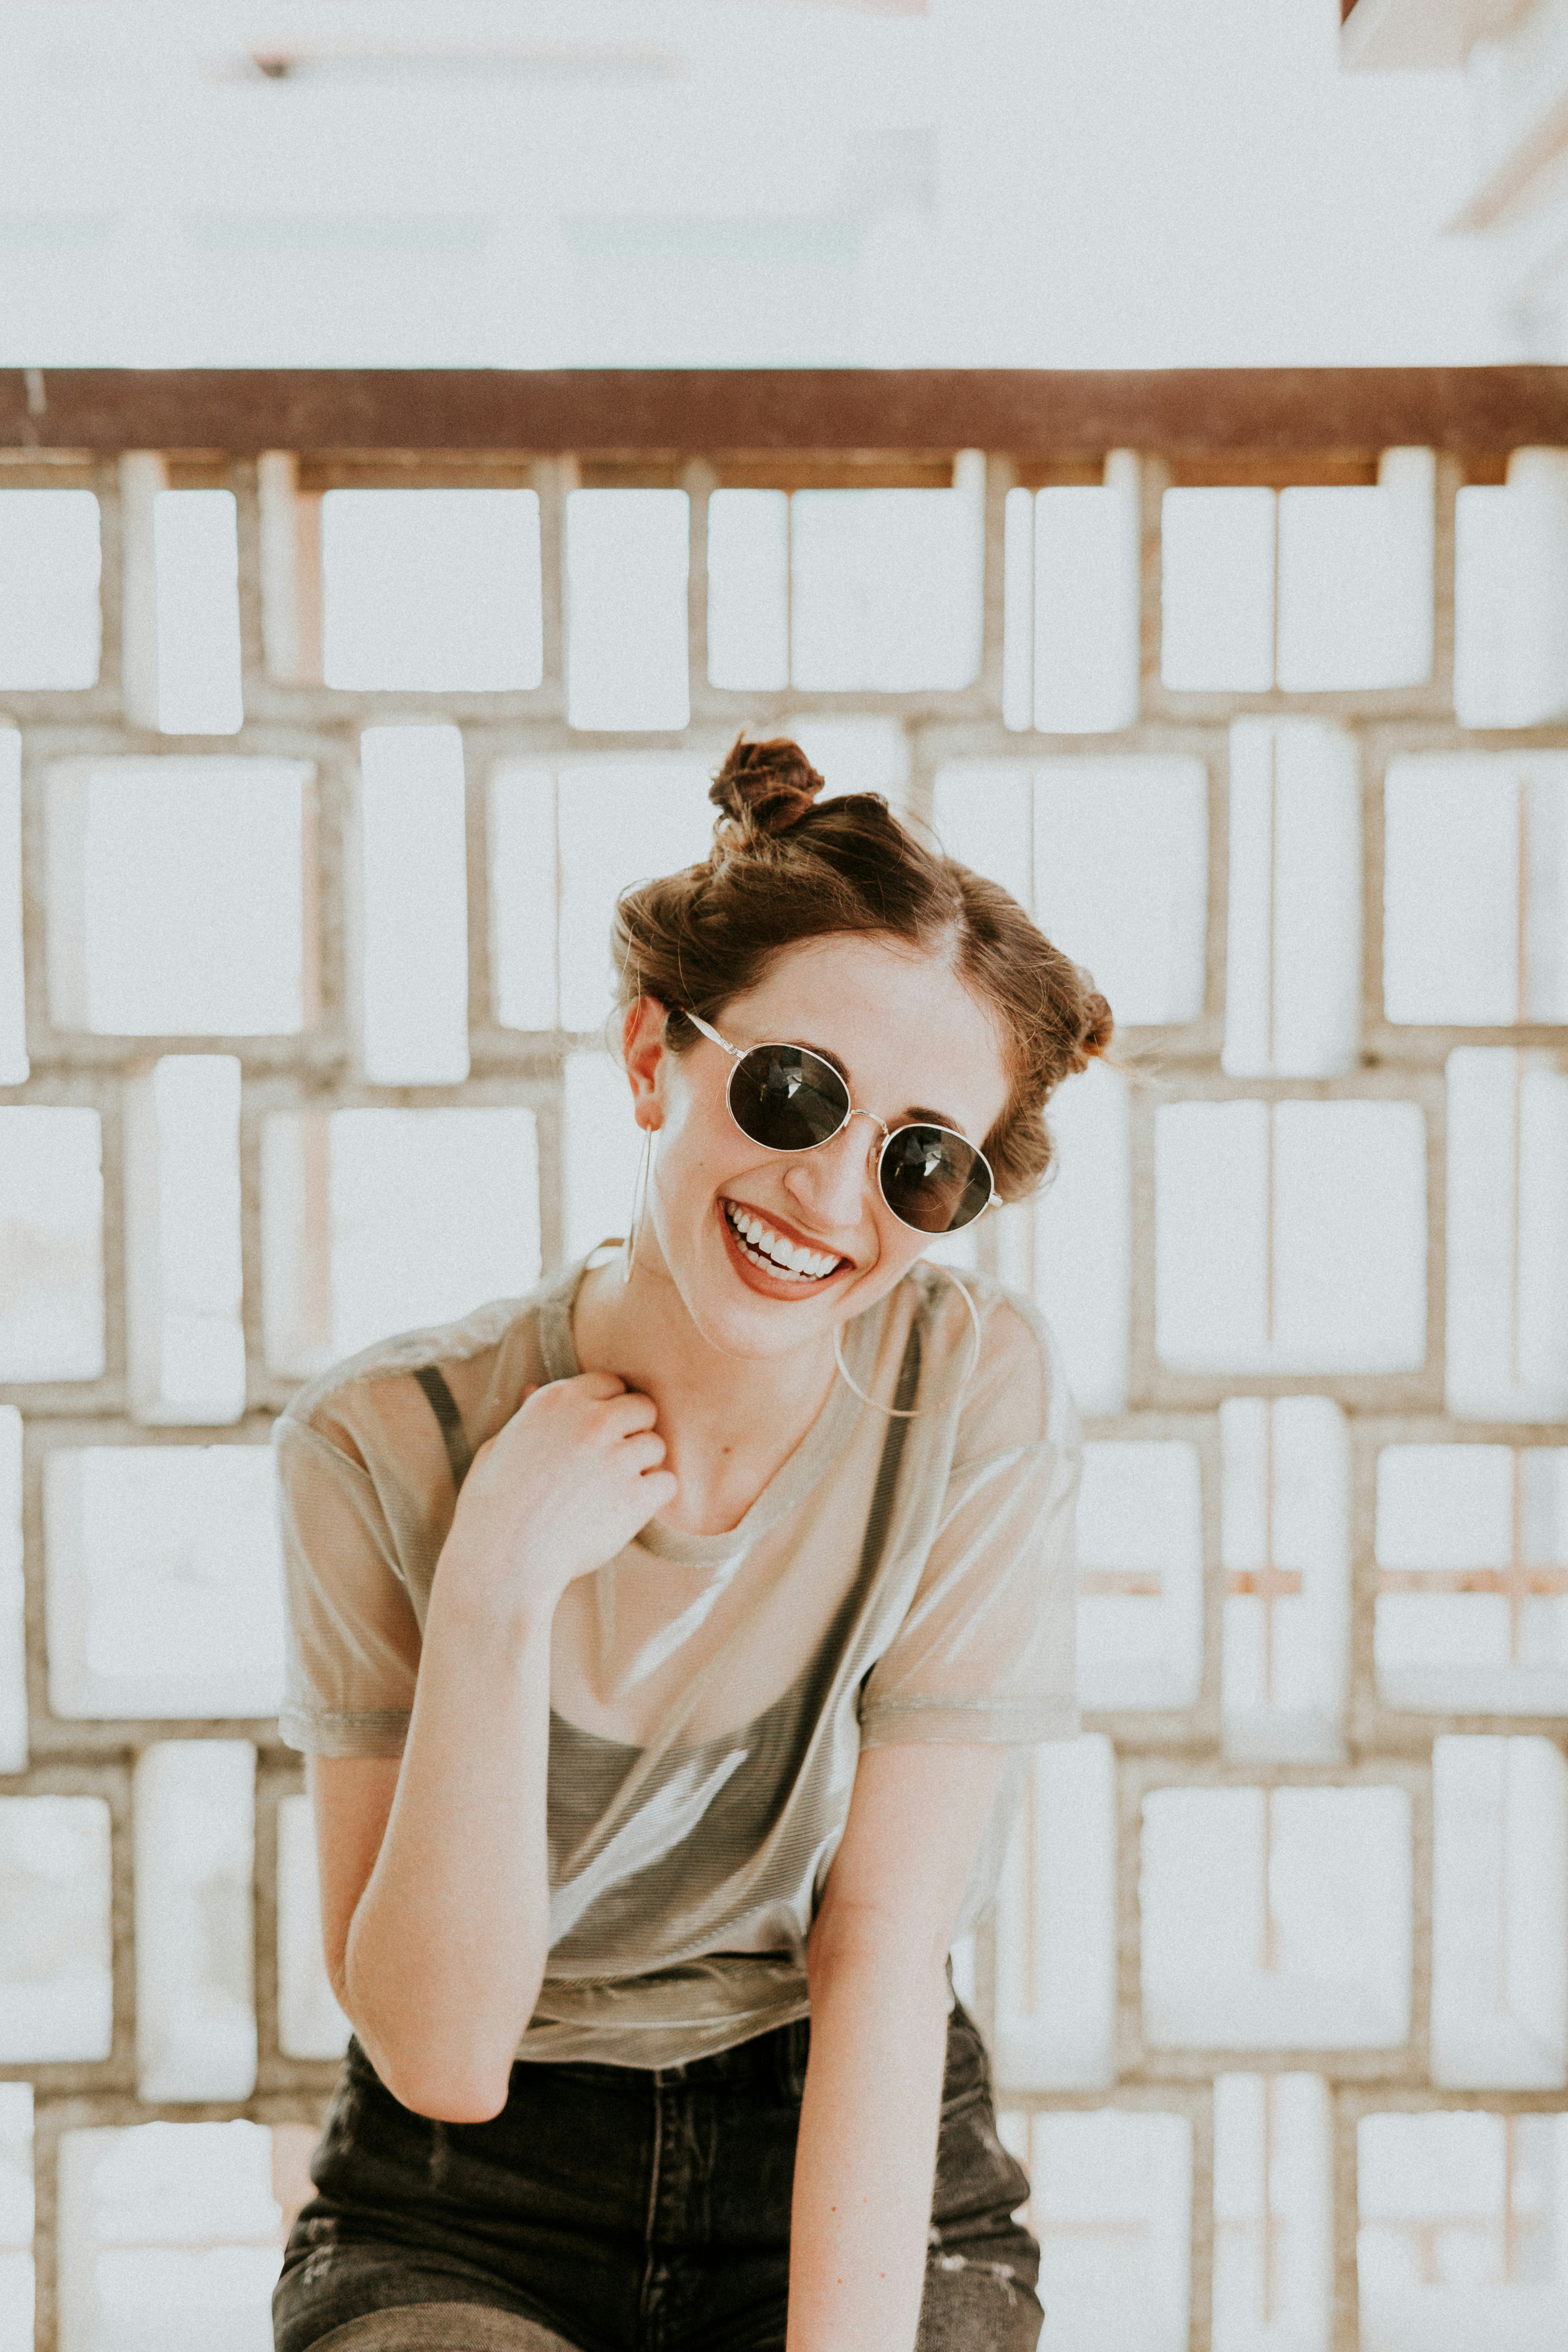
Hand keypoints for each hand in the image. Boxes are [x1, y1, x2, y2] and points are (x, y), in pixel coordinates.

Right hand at [436, 1373, 676, 1617]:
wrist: (503, 1559)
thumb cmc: (492, 1507)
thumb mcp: (497, 1447)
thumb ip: (525, 1415)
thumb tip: (529, 1388)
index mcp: (557, 1400)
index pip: (611, 1383)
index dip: (609, 1407)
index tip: (600, 1431)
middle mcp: (592, 1420)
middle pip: (643, 1407)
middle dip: (634, 1429)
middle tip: (614, 1459)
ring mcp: (617, 1457)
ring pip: (657, 1445)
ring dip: (643, 1464)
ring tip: (615, 1489)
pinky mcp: (636, 1496)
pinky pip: (666, 1482)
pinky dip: (653, 1496)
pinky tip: (630, 1509)